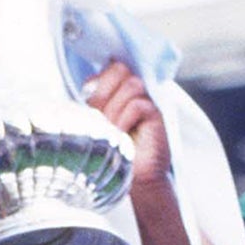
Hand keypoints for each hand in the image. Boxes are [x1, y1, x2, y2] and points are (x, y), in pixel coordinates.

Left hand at [82, 60, 169, 188]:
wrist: (129, 178)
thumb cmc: (110, 152)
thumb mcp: (94, 124)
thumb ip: (91, 103)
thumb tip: (88, 87)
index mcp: (117, 89)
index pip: (108, 67)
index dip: (97, 81)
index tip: (87, 101)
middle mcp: (133, 91)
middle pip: (120, 68)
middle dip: (103, 92)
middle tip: (99, 116)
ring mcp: (147, 101)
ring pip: (131, 85)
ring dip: (114, 108)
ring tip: (111, 130)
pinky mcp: (156, 115)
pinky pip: (138, 105)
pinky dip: (125, 120)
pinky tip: (122, 135)